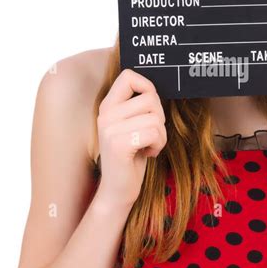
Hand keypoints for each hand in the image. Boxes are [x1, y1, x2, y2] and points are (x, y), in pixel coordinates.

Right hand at [96, 68, 166, 207]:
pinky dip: (158, 145)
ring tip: (148, 146)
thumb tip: (156, 90)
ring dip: (160, 135)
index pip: (129, 76)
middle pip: (151, 98)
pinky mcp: (119, 144)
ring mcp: (110, 129)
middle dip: (159, 118)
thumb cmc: (131, 157)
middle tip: (149, 135)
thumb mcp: (132, 126)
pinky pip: (154, 133)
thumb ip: (138, 107)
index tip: (150, 108)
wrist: (117, 190)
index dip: (147, 87)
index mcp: (108, 106)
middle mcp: (106, 114)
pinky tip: (147, 154)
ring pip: (155, 118)